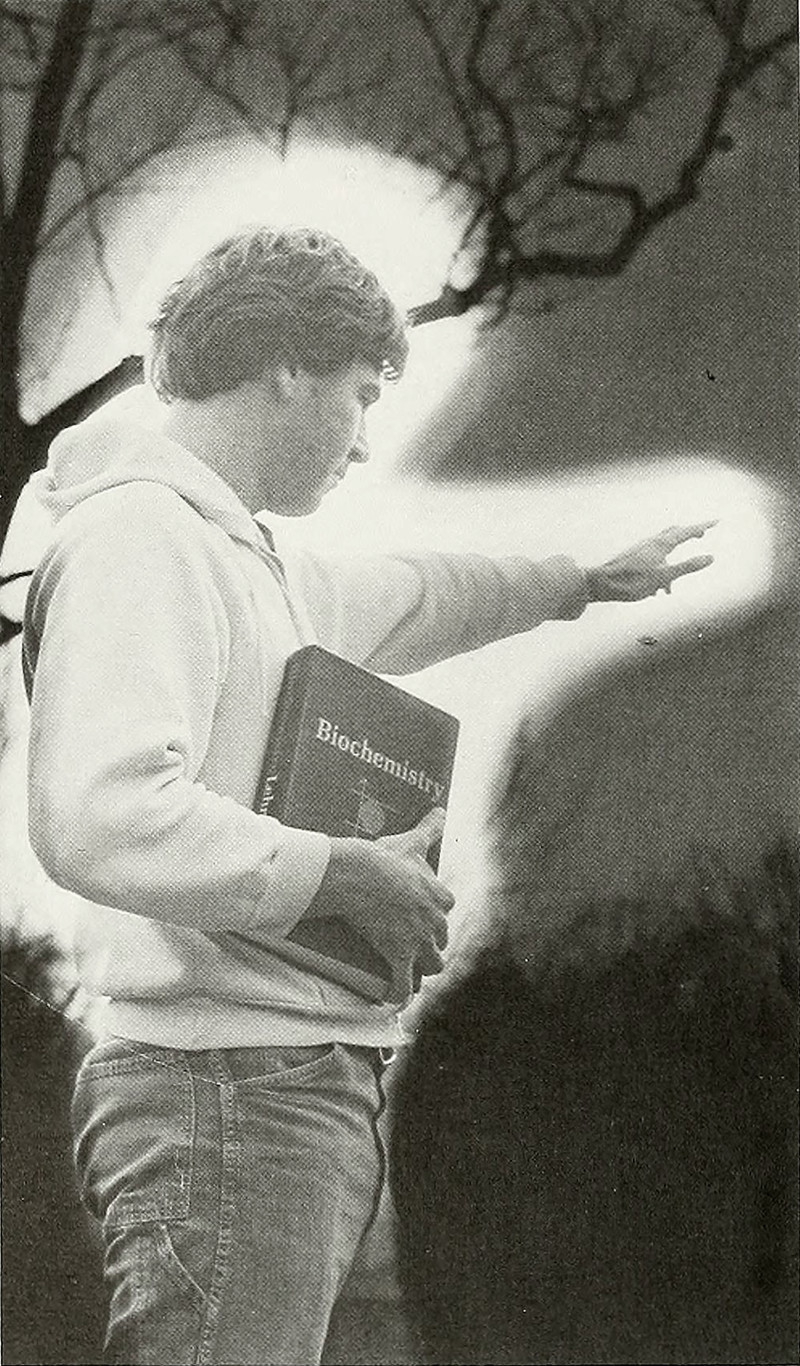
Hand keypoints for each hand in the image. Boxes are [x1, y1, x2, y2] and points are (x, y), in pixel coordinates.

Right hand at [304, 807, 453, 1002]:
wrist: (360, 875)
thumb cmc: (385, 857)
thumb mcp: (411, 841)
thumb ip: (430, 828)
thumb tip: (441, 810)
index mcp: (439, 896)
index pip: (446, 909)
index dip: (435, 914)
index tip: (424, 916)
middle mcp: (434, 922)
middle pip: (440, 940)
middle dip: (430, 944)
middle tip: (415, 945)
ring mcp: (417, 941)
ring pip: (431, 964)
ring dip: (423, 969)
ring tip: (412, 972)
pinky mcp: (398, 956)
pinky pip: (403, 984)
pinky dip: (400, 993)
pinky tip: (395, 999)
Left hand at [584, 521, 715, 602]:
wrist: (600, 583)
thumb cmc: (631, 581)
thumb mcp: (664, 576)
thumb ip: (688, 567)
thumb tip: (711, 557)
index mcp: (660, 544)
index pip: (687, 531)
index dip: (703, 527)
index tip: (716, 522)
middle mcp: (651, 543)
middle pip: (674, 533)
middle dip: (689, 534)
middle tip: (701, 534)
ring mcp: (641, 550)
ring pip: (663, 549)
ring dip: (674, 560)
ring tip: (672, 586)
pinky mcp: (633, 559)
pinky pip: (653, 561)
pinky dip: (661, 571)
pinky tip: (657, 591)